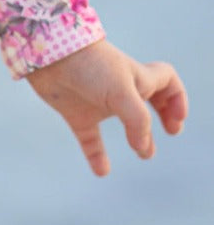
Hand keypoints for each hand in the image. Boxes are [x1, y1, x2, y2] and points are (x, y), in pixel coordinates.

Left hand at [27, 39, 187, 176]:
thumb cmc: (89, 65)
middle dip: (164, 113)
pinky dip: (96, 156)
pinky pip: (90, 139)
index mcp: (135, 77)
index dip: (177, 98)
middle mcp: (118, 88)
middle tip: (171, 131)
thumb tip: (143, 148)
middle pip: (150, 99)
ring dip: (136, 138)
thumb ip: (138, 120)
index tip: (176, 119)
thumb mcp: (122, 90)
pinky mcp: (75, 112)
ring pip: (121, 121)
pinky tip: (102, 171)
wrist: (46, 53)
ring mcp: (96, 100)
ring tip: (142, 153)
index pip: (166, 80)